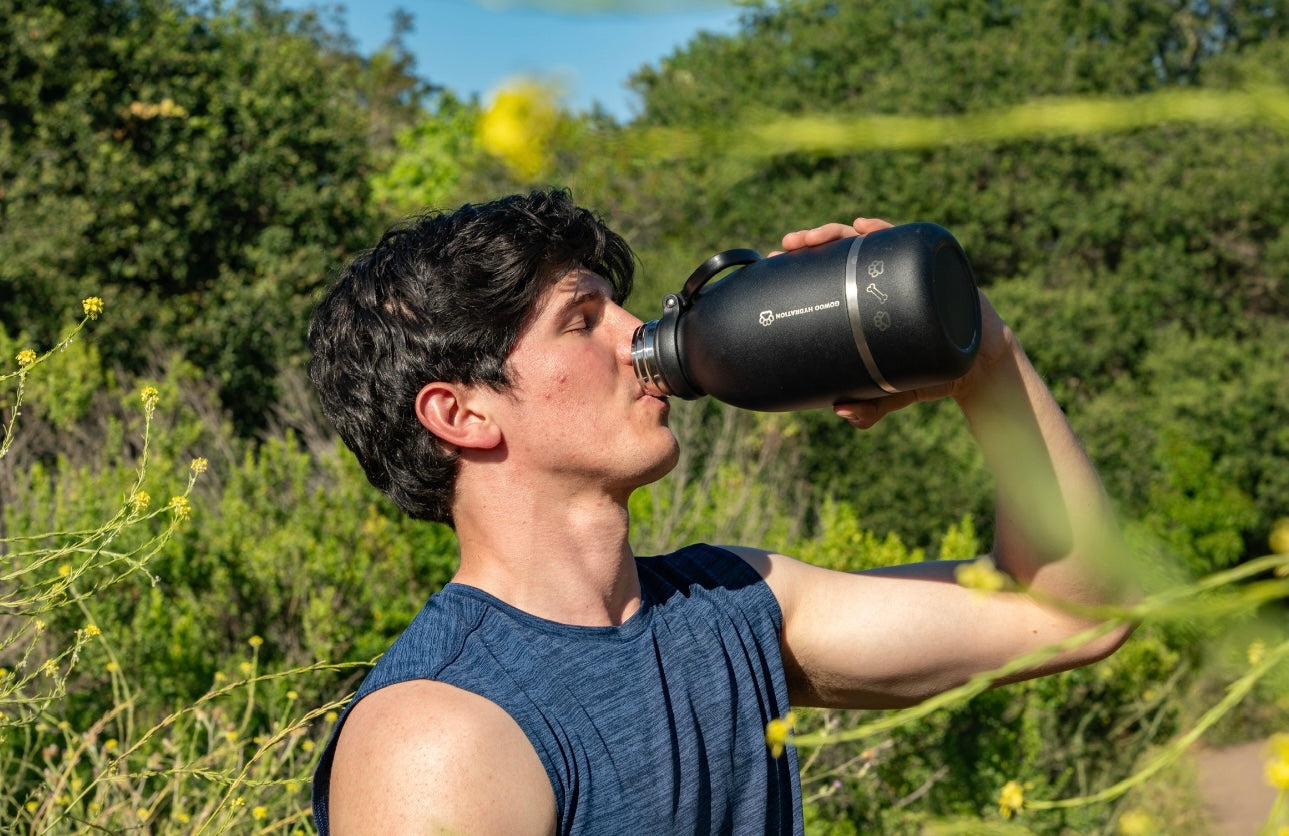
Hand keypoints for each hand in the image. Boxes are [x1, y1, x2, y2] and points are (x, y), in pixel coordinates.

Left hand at [776, 216, 1015, 429]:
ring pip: (864, 240)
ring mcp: (904, 268)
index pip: (825, 275)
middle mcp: (880, 279)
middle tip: (786, 248)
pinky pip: (904, 240)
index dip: (798, 267)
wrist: (977, 366)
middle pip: (838, 251)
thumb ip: (869, 407)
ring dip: (835, 232)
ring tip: (813, 237)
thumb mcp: (892, 392)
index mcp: (863, 301)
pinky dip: (883, 229)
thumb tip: (840, 410)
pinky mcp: (931, 264)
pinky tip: (863, 226)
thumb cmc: (928, 373)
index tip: (772, 267)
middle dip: (810, 242)